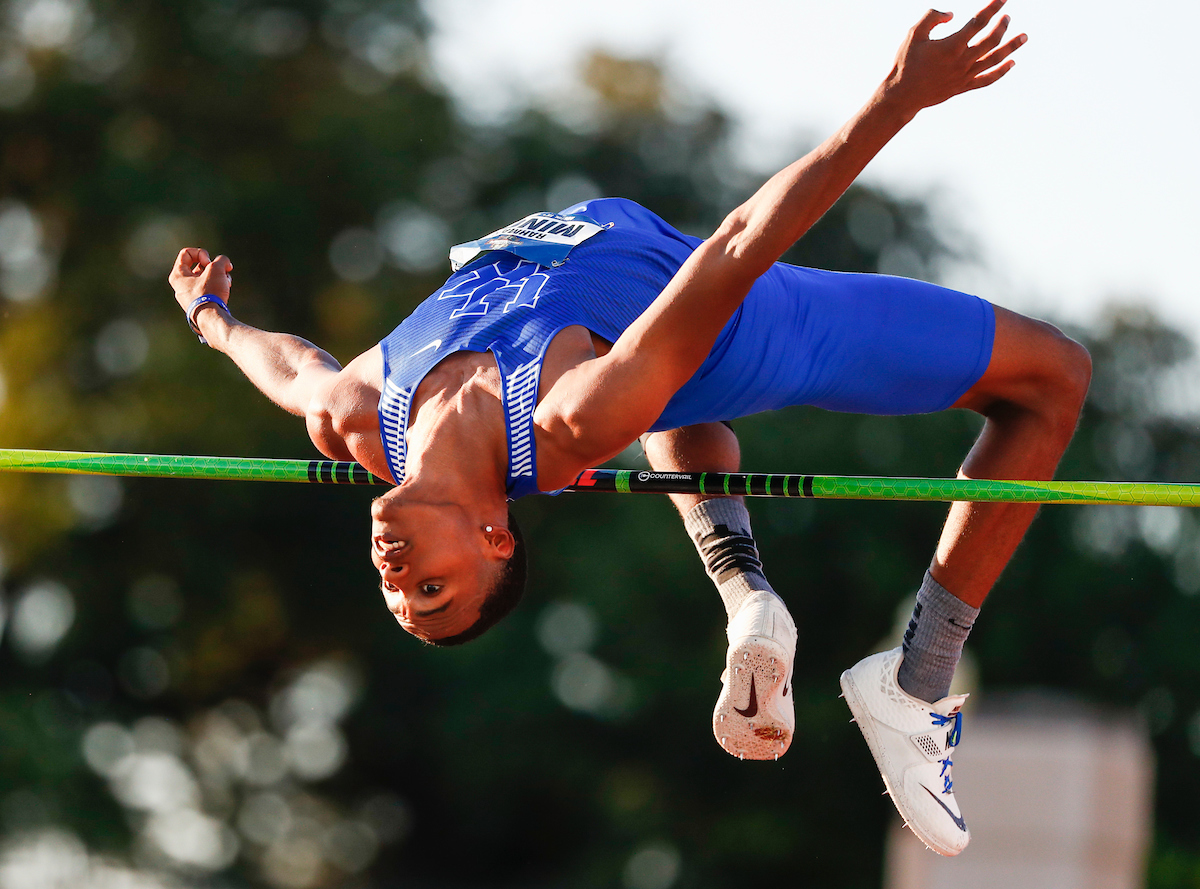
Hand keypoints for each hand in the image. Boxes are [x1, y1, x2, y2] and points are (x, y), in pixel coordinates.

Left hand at [168, 247, 233, 313]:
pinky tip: (226, 289)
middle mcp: (181, 286)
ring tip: (227, 281)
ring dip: (219, 276)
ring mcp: (189, 296)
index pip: (186, 253)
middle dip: (214, 267)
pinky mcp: (199, 303)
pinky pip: (208, 289)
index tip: (209, 263)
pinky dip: (218, 286)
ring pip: (205, 278)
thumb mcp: (216, 269)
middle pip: (198, 266)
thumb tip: (225, 263)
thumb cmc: (209, 293)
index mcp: (177, 275)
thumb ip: (221, 260)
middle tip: (221, 271)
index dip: (201, 254)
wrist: (212, 319)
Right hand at [887, 0, 1026, 113]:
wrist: (902, 95)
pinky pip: (988, 79)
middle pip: (991, 39)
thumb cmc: (905, 63)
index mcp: (952, 45)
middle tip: (1007, 16)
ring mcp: (965, 75)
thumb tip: (952, 14)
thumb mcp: (914, 34)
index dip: (992, 7)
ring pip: (995, 59)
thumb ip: (932, 17)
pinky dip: (1002, 71)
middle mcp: (963, 60)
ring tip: (1025, 36)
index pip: (979, 21)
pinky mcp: (963, 86)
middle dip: (1002, 25)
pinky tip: (1012, 63)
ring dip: (1012, 46)